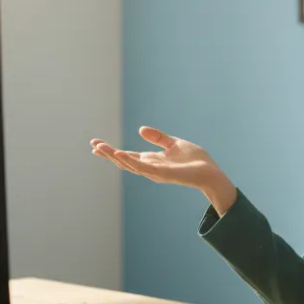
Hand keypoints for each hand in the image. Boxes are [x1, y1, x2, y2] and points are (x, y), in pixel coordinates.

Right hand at [91, 127, 236, 212]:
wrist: (210, 171)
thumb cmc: (195, 160)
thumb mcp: (174, 143)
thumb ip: (158, 138)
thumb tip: (139, 129)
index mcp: (152, 161)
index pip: (127, 156)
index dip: (112, 151)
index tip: (96, 145)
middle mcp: (150, 168)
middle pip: (124, 161)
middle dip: (108, 154)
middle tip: (92, 145)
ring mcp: (154, 172)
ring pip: (129, 164)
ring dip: (114, 156)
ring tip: (99, 147)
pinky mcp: (161, 173)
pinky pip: (142, 167)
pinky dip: (130, 161)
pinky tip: (120, 154)